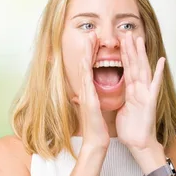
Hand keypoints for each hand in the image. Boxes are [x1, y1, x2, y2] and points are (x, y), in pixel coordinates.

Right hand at [71, 33, 109, 150]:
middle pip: (85, 65)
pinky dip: (86, 70)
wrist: (95, 141)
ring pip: (84, 70)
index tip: (93, 41)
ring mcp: (85, 95)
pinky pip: (87, 82)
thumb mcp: (93, 109)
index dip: (90, 55)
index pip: (89, 69)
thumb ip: (88, 100)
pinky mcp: (88, 101)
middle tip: (90, 33)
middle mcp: (85, 91)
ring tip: (89, 40)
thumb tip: (79, 96)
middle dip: (87, 49)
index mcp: (88, 92)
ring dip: (86, 54)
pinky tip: (86, 60)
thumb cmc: (96, 127)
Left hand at [116, 31, 164, 151]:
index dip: (122, 55)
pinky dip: (159, 73)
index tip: (118, 42)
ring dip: (141, 55)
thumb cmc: (130, 129)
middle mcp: (139, 90)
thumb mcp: (118, 109)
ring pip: (143, 70)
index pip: (126, 69)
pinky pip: (155, 85)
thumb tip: (104, 93)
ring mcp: (146, 94)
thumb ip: (117, 98)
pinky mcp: (150, 101)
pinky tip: (162, 61)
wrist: (138, 143)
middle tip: (126, 33)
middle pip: (134, 65)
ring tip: (140, 40)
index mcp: (131, 91)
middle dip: (130, 49)